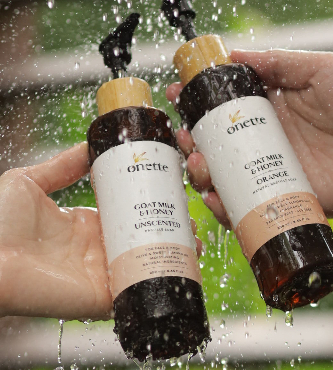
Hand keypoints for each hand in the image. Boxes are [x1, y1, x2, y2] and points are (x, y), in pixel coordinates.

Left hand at [0, 143, 201, 319]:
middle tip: (190, 217)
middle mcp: (97, 249)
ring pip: (145, 263)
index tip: (169, 193)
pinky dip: (163, 277)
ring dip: (173, 253)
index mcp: (84, 225)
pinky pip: (139, 287)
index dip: (149, 204)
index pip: (126, 214)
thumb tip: (87, 144)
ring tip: (194, 239)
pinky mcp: (103, 294)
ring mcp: (101, 273)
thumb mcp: (31, 181)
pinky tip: (184, 264)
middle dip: (169, 229)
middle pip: (141, 238)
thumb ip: (62, 164)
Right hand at [166, 50, 332, 223]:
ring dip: (201, 173)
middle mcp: (265, 141)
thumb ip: (278, 62)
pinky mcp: (282, 198)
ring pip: (224, 176)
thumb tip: (233, 53)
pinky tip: (216, 199)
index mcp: (269, 109)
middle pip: (216, 144)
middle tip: (185, 137)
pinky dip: (225, 207)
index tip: (177, 95)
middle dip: (192, 140)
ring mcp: (271, 171)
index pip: (223, 107)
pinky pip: (245, 207)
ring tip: (198, 164)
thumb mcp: (320, 68)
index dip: (197, 102)